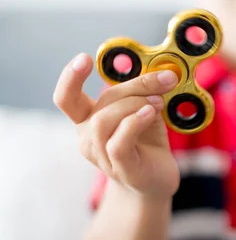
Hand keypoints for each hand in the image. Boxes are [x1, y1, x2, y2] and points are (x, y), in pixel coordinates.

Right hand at [53, 53, 180, 199]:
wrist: (157, 180)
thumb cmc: (148, 144)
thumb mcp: (146, 111)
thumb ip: (145, 93)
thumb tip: (161, 72)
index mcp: (89, 119)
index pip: (67, 98)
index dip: (70, 78)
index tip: (84, 59)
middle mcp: (88, 136)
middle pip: (101, 101)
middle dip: (135, 85)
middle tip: (164, 80)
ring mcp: (101, 155)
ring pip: (105, 120)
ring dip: (136, 104)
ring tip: (158, 104)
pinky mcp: (120, 167)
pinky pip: (118, 142)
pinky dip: (134, 122)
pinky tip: (150, 114)